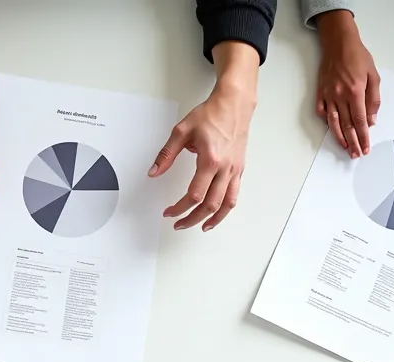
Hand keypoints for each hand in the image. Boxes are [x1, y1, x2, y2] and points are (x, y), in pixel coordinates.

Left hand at [151, 41, 257, 231]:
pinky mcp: (239, 169)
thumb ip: (166, 154)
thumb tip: (154, 172)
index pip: (194, 195)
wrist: (234, 104)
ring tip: (201, 226)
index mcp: (210, 160)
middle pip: (210, 205)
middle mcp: (225, 168)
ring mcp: (234, 170)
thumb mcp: (182, 131)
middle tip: (179, 224)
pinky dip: (226, 208)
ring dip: (213, 219)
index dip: (180, 208)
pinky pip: (234, 194)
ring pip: (226, 204)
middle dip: (193, 218)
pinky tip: (218, 213)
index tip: (169, 212)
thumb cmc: (211, 114)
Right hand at [315, 10, 379, 158]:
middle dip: (353, 142)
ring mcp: (329, 95)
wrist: (339, 44)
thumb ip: (373, 99)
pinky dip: (327, 122)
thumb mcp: (373, 76)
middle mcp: (340, 96)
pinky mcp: (321, 93)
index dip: (363, 137)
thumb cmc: (357, 57)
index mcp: (355, 92)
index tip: (366, 147)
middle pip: (347, 125)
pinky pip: (322, 112)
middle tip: (356, 154)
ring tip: (345, 148)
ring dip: (339, 137)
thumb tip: (371, 119)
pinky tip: (332, 129)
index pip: (360, 121)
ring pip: (333, 122)